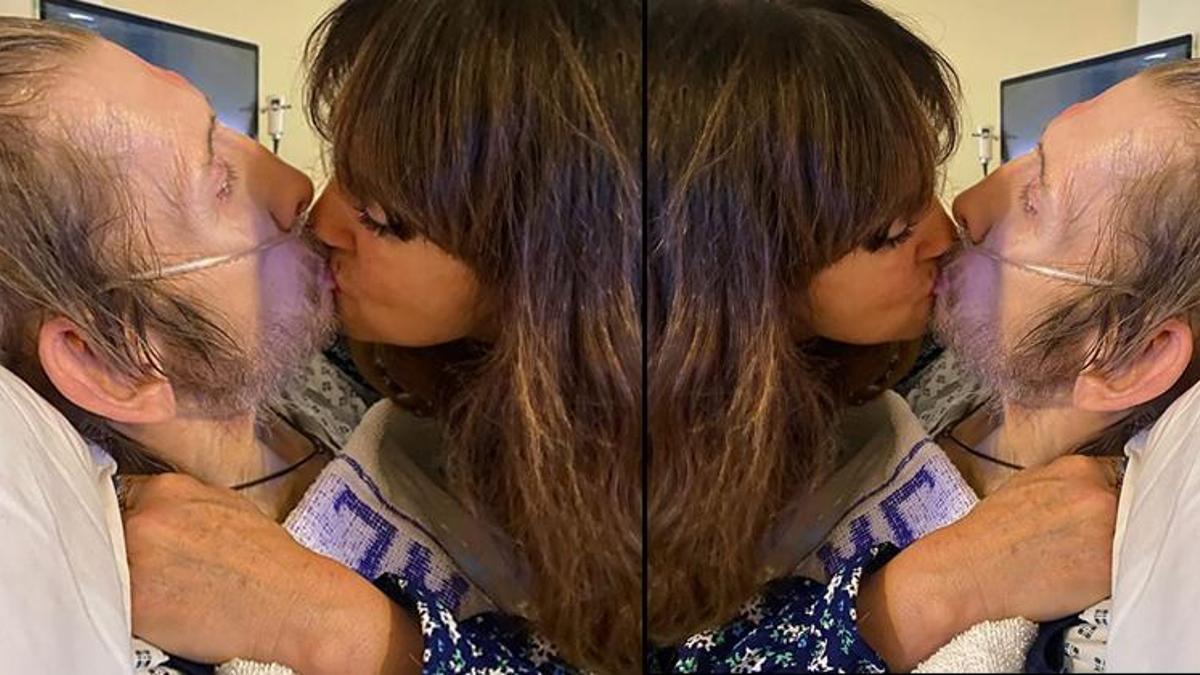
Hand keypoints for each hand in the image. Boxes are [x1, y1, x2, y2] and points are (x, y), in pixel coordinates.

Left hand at [120, 473, 421, 673]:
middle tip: (151, 567)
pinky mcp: (134, 603)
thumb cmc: (268, 561)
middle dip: (122, 546)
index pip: (116, 494)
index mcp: (167, 489)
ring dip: (121, 575)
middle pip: (106, 529)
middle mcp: (146, 518)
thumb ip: (182, 502)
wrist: (290, 601)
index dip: (124, 518)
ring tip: (160, 590)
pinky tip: (159, 610)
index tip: (130, 534)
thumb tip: (155, 507)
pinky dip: (129, 607)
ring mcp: (136, 560)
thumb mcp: (226, 506)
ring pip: (104, 565)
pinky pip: (113, 602)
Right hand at [858, 454, 1118, 669]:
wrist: (972, 570)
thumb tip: (1089, 486)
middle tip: (1084, 539)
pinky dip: (1109, 571)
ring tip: (1079, 558)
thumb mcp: (1025, 485)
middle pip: (1128, 504)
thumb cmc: (989, 531)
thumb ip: (1065, 481)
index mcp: (1079, 469)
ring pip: (1131, 535)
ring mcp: (1108, 531)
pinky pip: (1125, 565)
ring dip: (1113, 545)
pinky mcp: (1109, 568)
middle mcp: (1099, 494)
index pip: (1118, 477)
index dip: (1108, 497)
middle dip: (1112, 520)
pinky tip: (1080, 576)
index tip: (1095, 514)